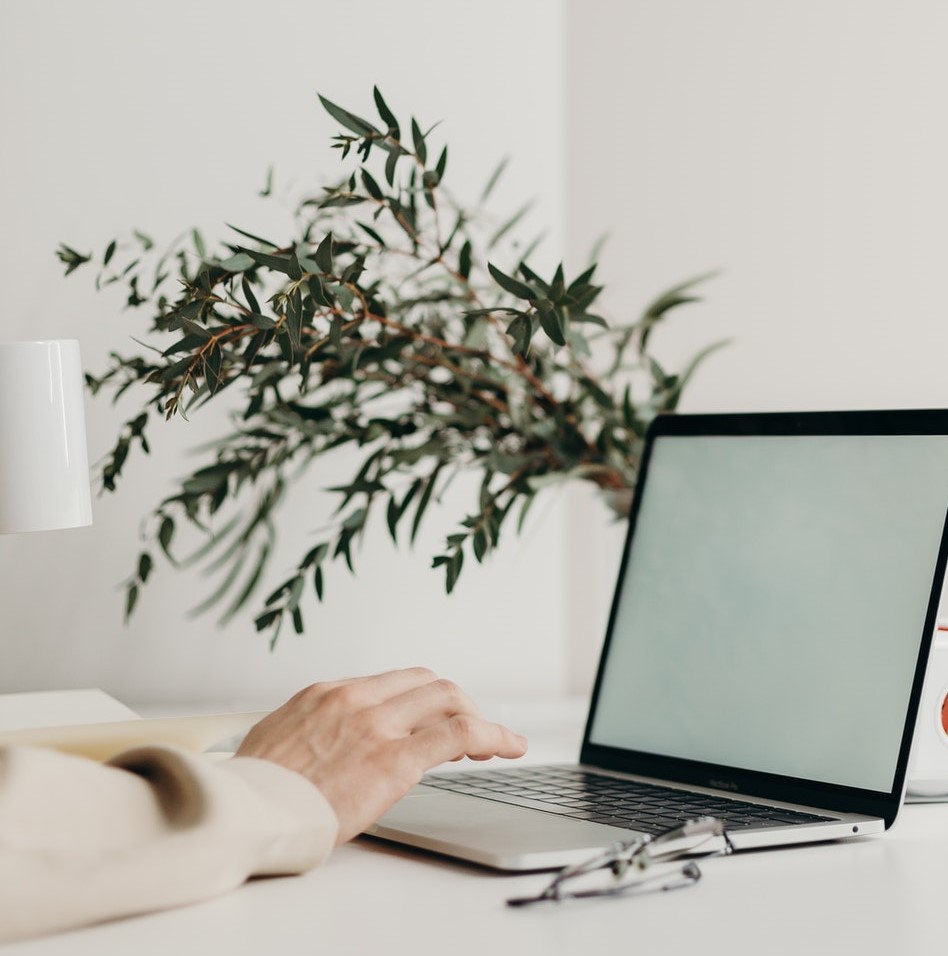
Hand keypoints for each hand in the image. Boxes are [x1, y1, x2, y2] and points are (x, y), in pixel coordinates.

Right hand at [235, 667, 527, 842]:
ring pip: (450, 698)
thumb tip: (334, 740)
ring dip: (478, 717)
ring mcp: (377, 724)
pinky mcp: (395, 758)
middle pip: (429, 681)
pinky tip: (509, 747)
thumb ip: (317, 730)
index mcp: (329, 693)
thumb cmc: (256, 791)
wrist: (244, 813)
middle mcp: (357, 699)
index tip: (439, 714)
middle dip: (456, 702)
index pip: (396, 680)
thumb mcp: (281, 740)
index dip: (427, 696)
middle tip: (470, 730)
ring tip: (495, 741)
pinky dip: (493, 735)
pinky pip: (460, 733)